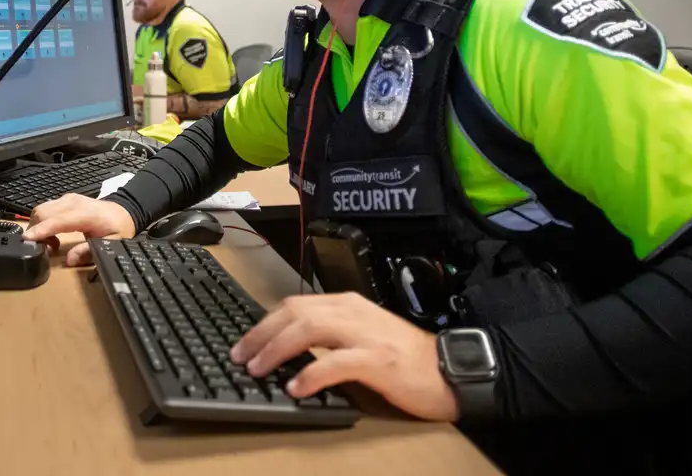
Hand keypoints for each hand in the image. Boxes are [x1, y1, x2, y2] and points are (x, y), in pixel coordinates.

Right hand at [23, 193, 135, 266]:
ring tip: (50, 244)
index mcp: (87, 214)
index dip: (42, 230)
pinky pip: (45, 209)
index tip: (27, 239)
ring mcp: (67, 199)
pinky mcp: (64, 199)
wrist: (123, 211)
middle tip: (44, 250)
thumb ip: (89, 252)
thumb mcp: (110, 244)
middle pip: (44, 212)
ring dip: (38, 228)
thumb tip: (69, 260)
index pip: (59, 220)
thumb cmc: (117, 229)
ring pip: (41, 209)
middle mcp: (74, 203)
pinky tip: (52, 236)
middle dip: (36, 231)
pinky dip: (42, 223)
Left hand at [230, 292, 459, 421]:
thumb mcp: (364, 338)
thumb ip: (332, 338)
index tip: (245, 343)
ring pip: (310, 329)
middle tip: (240, 356)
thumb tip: (291, 352)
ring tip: (258, 368)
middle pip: (295, 313)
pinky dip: (311, 373)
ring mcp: (366, 334)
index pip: (296, 304)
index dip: (265, 322)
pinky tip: (295, 387)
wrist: (450, 369)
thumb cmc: (407, 359)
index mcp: (348, 305)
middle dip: (262, 334)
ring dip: (277, 349)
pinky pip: (336, 363)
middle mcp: (353, 312)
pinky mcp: (378, 360)